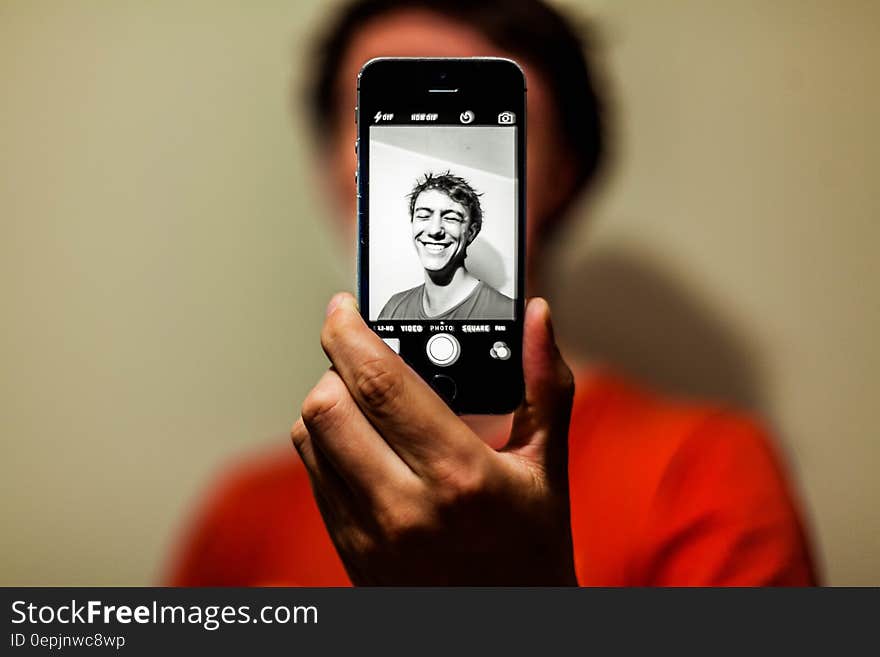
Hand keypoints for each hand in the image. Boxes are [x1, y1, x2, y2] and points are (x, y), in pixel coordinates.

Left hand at [291, 293, 576, 584]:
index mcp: (459, 476)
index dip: (350, 332)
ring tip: (367, 401)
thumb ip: (544, 385)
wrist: (506, 631)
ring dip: (328, 404)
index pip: (379, 383)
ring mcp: (369, 534)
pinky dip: (326, 444)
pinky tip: (365, 443)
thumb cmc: (533, 549)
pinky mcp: (350, 551)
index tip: (345, 307)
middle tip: (363, 355)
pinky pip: (314, 476)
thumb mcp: (548, 466)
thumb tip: (536, 317)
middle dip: (336, 366)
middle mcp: (404, 507)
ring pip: (309, 439)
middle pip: (326, 406)